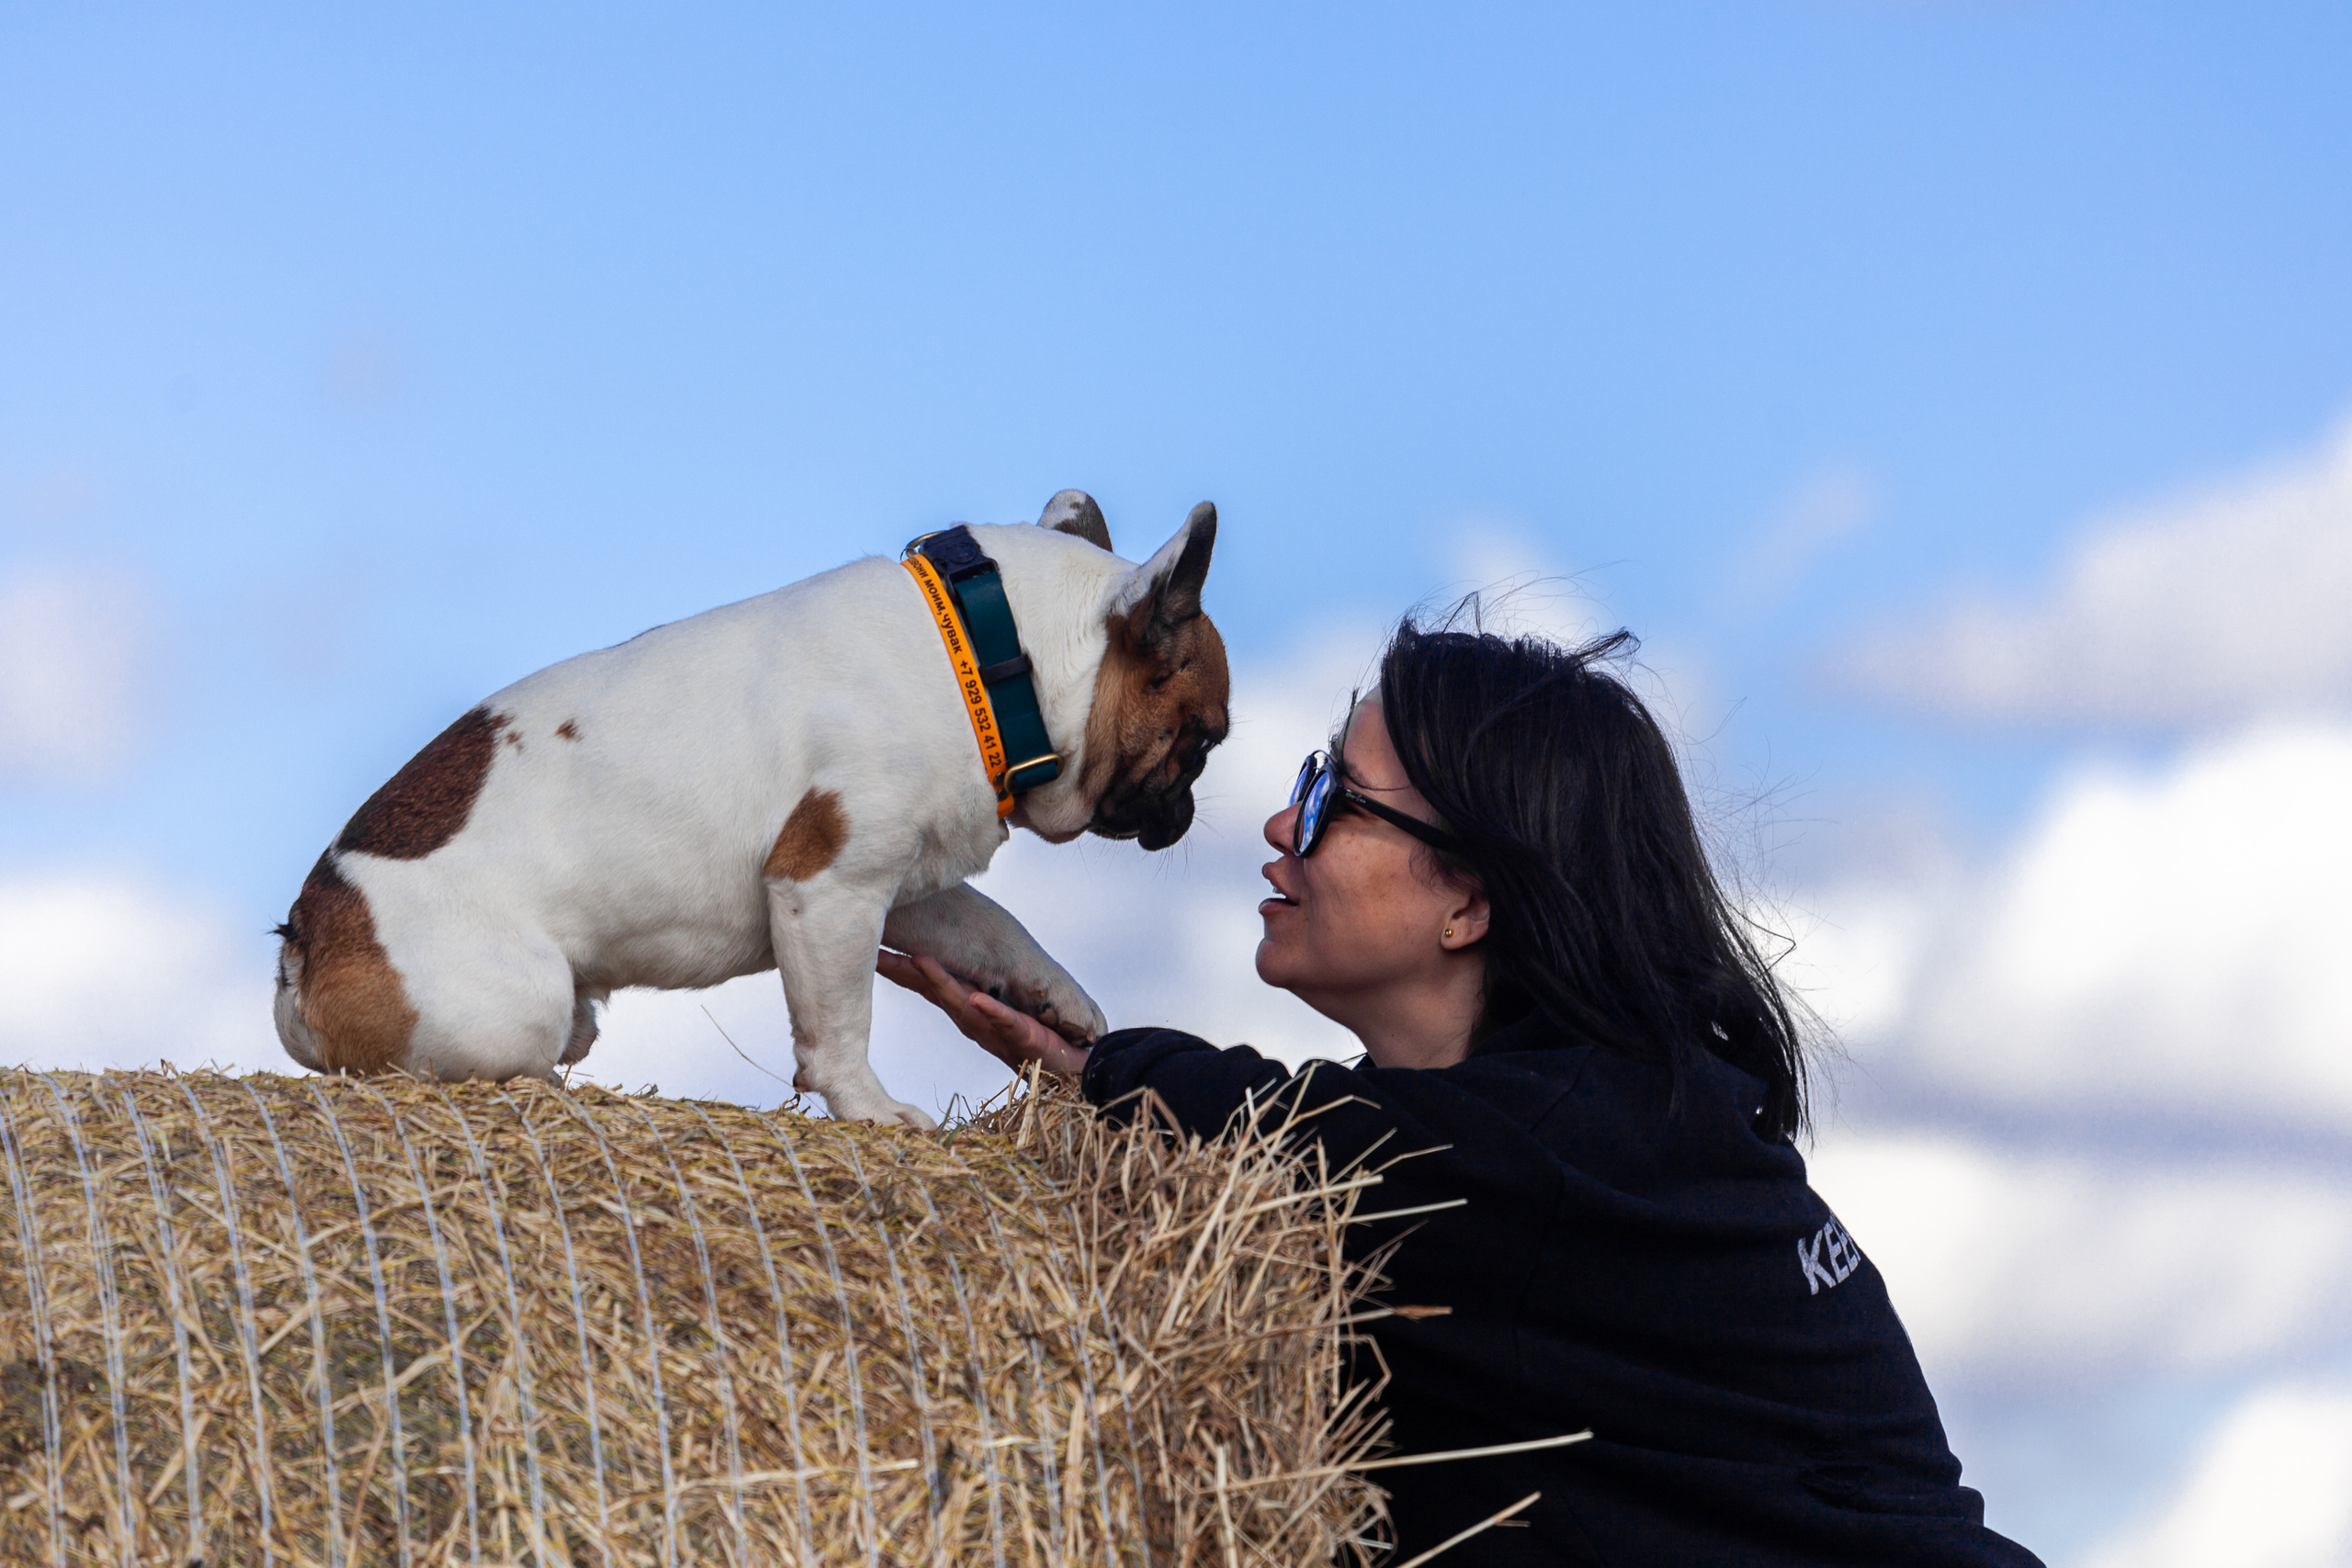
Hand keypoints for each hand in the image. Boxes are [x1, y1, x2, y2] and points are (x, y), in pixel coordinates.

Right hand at [876, 949, 1092, 1077]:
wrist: (1071, 1068)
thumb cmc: (1035, 1040)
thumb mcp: (1001, 1009)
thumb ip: (978, 992)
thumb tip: (958, 968)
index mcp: (968, 1011)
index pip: (929, 987)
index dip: (902, 971)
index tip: (873, 952)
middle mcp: (975, 1020)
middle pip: (936, 993)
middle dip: (908, 973)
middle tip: (877, 954)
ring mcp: (997, 1028)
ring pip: (964, 1004)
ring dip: (942, 983)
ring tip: (920, 961)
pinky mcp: (1024, 1034)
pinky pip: (1005, 1020)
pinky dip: (990, 1009)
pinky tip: (975, 998)